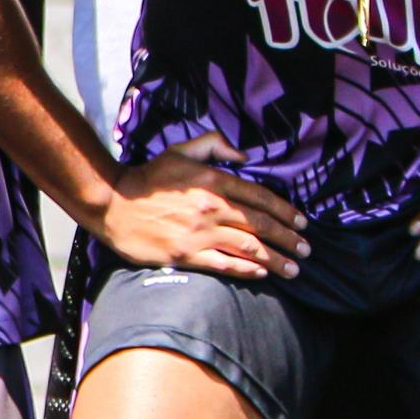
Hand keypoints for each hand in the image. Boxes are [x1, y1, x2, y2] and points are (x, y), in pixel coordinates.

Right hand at [87, 132, 303, 277]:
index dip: (286, 211)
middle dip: (289, 239)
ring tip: (293, 269)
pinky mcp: (186, 254)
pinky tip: (261, 274)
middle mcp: (212, 208)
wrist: (113, 203)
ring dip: (276, 260)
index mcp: (213, 181)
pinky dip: (247, 271)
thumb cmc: (148, 177)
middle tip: (306, 250)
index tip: (302, 223)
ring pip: (249, 248)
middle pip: (261, 225)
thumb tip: (245, 156)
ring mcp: (199, 234)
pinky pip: (225, 265)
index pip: (260, 197)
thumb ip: (214, 144)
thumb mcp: (181, 150)